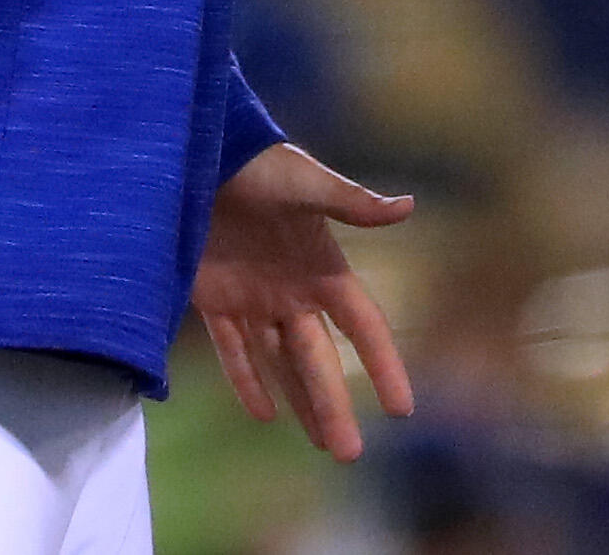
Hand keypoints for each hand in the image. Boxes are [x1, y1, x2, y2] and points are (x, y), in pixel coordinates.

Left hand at [192, 142, 417, 462]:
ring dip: (298, 402)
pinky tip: (261, 414)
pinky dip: (245, 381)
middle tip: (347, 455)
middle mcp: (295, 290)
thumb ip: (353, 202)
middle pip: (319, 361)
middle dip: (334, 407)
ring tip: (318, 443)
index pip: (363, 327)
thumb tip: (407, 206)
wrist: (201, 154)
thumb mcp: (309, 183)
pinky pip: (233, 350)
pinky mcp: (217, 298)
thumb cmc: (261, 162)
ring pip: (280, 363)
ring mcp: (257, 297)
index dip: (383, 366)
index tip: (402, 408)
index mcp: (325, 266)